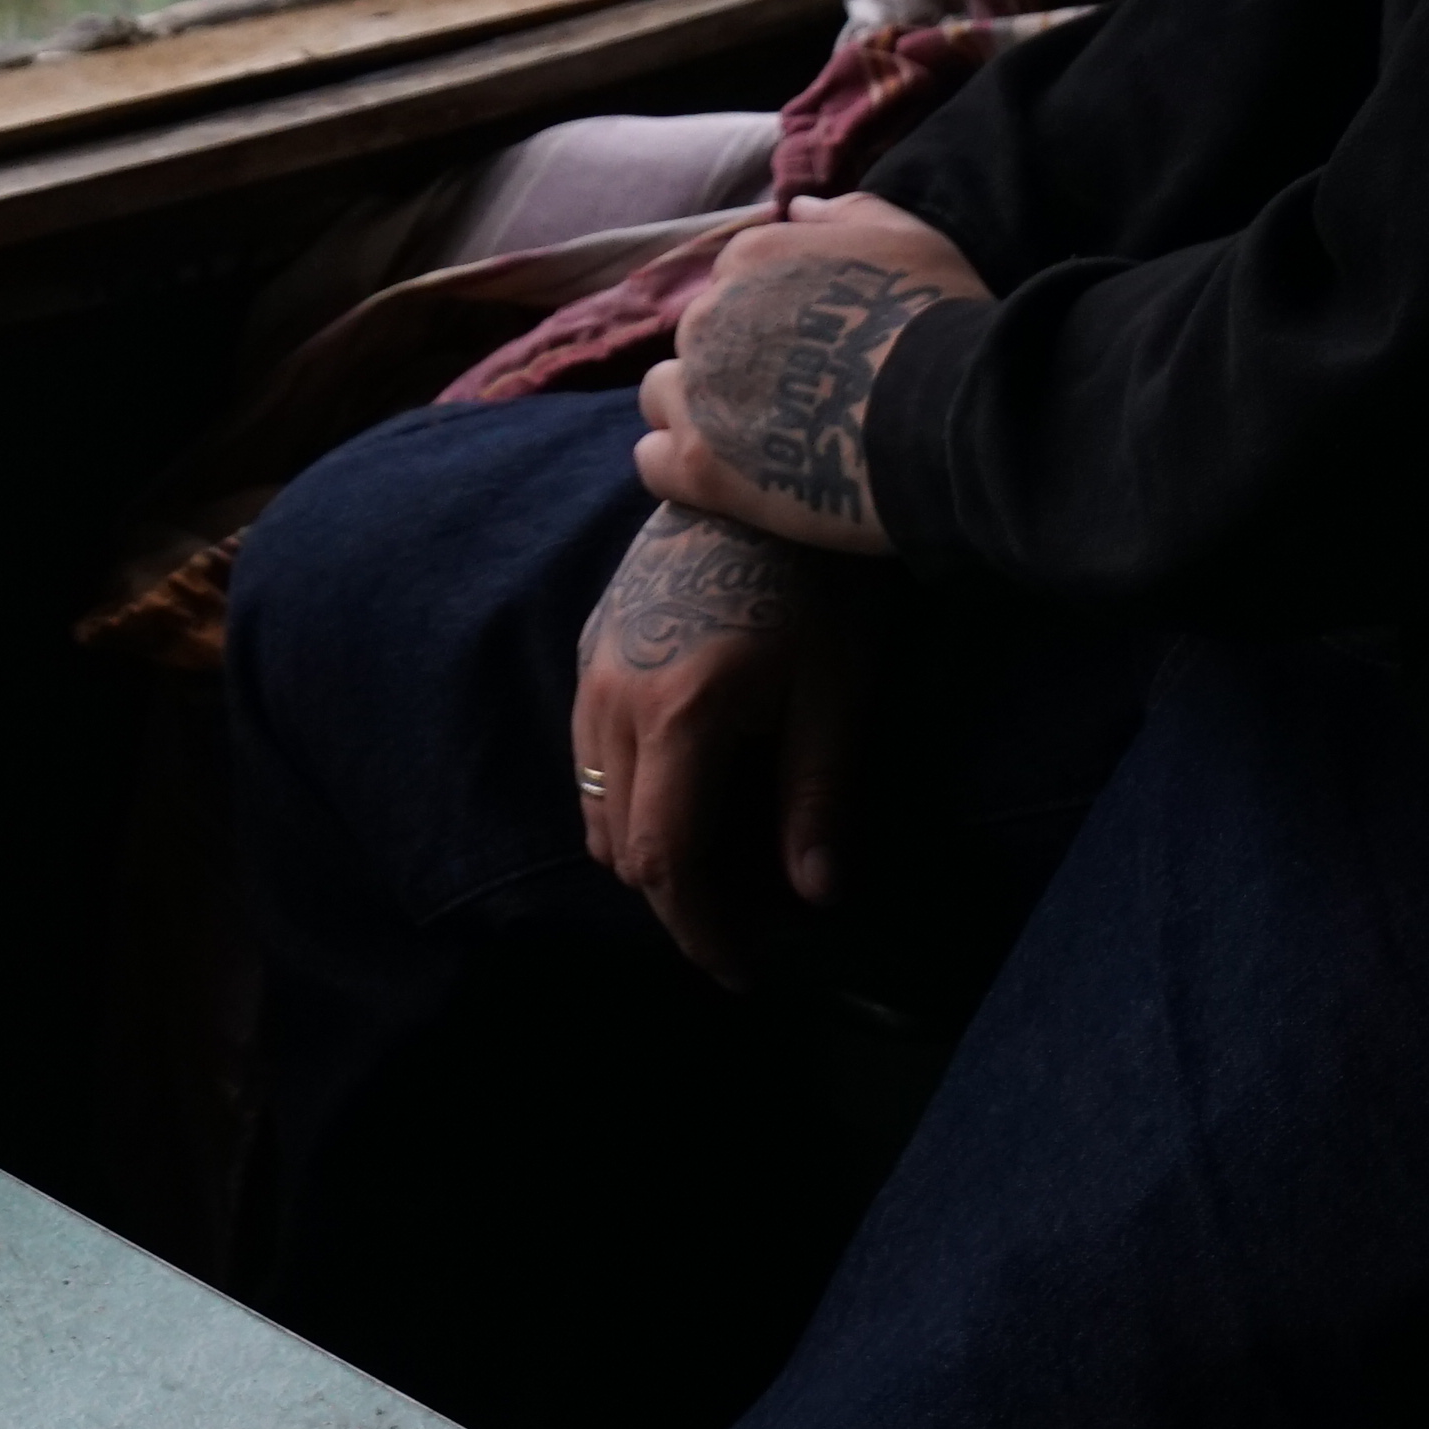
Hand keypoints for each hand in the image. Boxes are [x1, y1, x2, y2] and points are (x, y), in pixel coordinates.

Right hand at [569, 503, 878, 990]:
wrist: (766, 456)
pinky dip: (628, 797)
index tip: (747, 971)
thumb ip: (819, 795)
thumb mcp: (839, 688)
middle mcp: (615, 698)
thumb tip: (816, 897)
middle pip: (621, 848)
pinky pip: (588, 753)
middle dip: (681, 904)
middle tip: (749, 929)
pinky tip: (689, 792)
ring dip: (648, 851)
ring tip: (721, 868)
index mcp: (679, 715)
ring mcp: (593, 664)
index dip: (703, 933)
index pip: (666, 865)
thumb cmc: (817, 573)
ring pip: (594, 805)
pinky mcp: (591, 638)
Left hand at [630, 196, 985, 558]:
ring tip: (758, 445)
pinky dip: (682, 470)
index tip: (809, 347)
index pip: (733, 280)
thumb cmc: (938, 320)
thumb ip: (844, 214)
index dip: (769, 317)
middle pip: (698, 339)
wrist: (947, 415)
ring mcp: (696, 392)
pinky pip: (653, 462)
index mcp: (752, 258)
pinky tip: (729, 484)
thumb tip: (796, 207)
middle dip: (732, 364)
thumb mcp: (906, 238)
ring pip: (665, 397)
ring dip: (698, 414)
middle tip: (793, 401)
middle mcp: (708, 316)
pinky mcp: (697, 466)